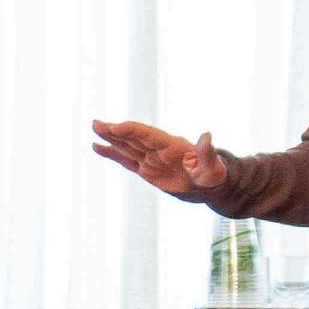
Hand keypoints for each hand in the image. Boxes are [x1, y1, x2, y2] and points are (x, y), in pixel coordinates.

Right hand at [91, 118, 231, 205]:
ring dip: (110, 138)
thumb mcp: (212, 167)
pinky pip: (126, 160)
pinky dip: (112, 153)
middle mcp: (158, 149)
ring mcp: (151, 158)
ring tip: (95, 128)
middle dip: (115, 131)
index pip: (147, 135)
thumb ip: (206, 152)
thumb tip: (207, 136)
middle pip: (133, 137)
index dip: (131, 131)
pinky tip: (98, 147)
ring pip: (127, 146)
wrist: (211, 186)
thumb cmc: (214, 175)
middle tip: (96, 123)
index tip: (115, 128)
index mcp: (171, 146)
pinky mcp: (146, 170)